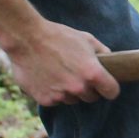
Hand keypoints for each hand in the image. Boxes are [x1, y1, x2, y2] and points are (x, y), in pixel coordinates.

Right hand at [1, 20, 119, 105]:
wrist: (26, 38)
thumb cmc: (58, 36)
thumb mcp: (86, 39)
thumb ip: (102, 52)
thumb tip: (111, 60)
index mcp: (92, 73)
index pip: (112, 92)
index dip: (110, 88)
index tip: (106, 86)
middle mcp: (78, 87)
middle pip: (91, 98)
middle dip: (88, 89)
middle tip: (78, 75)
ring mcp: (61, 95)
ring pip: (72, 100)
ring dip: (70, 91)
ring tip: (60, 73)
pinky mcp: (45, 99)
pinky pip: (56, 101)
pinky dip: (53, 93)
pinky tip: (48, 77)